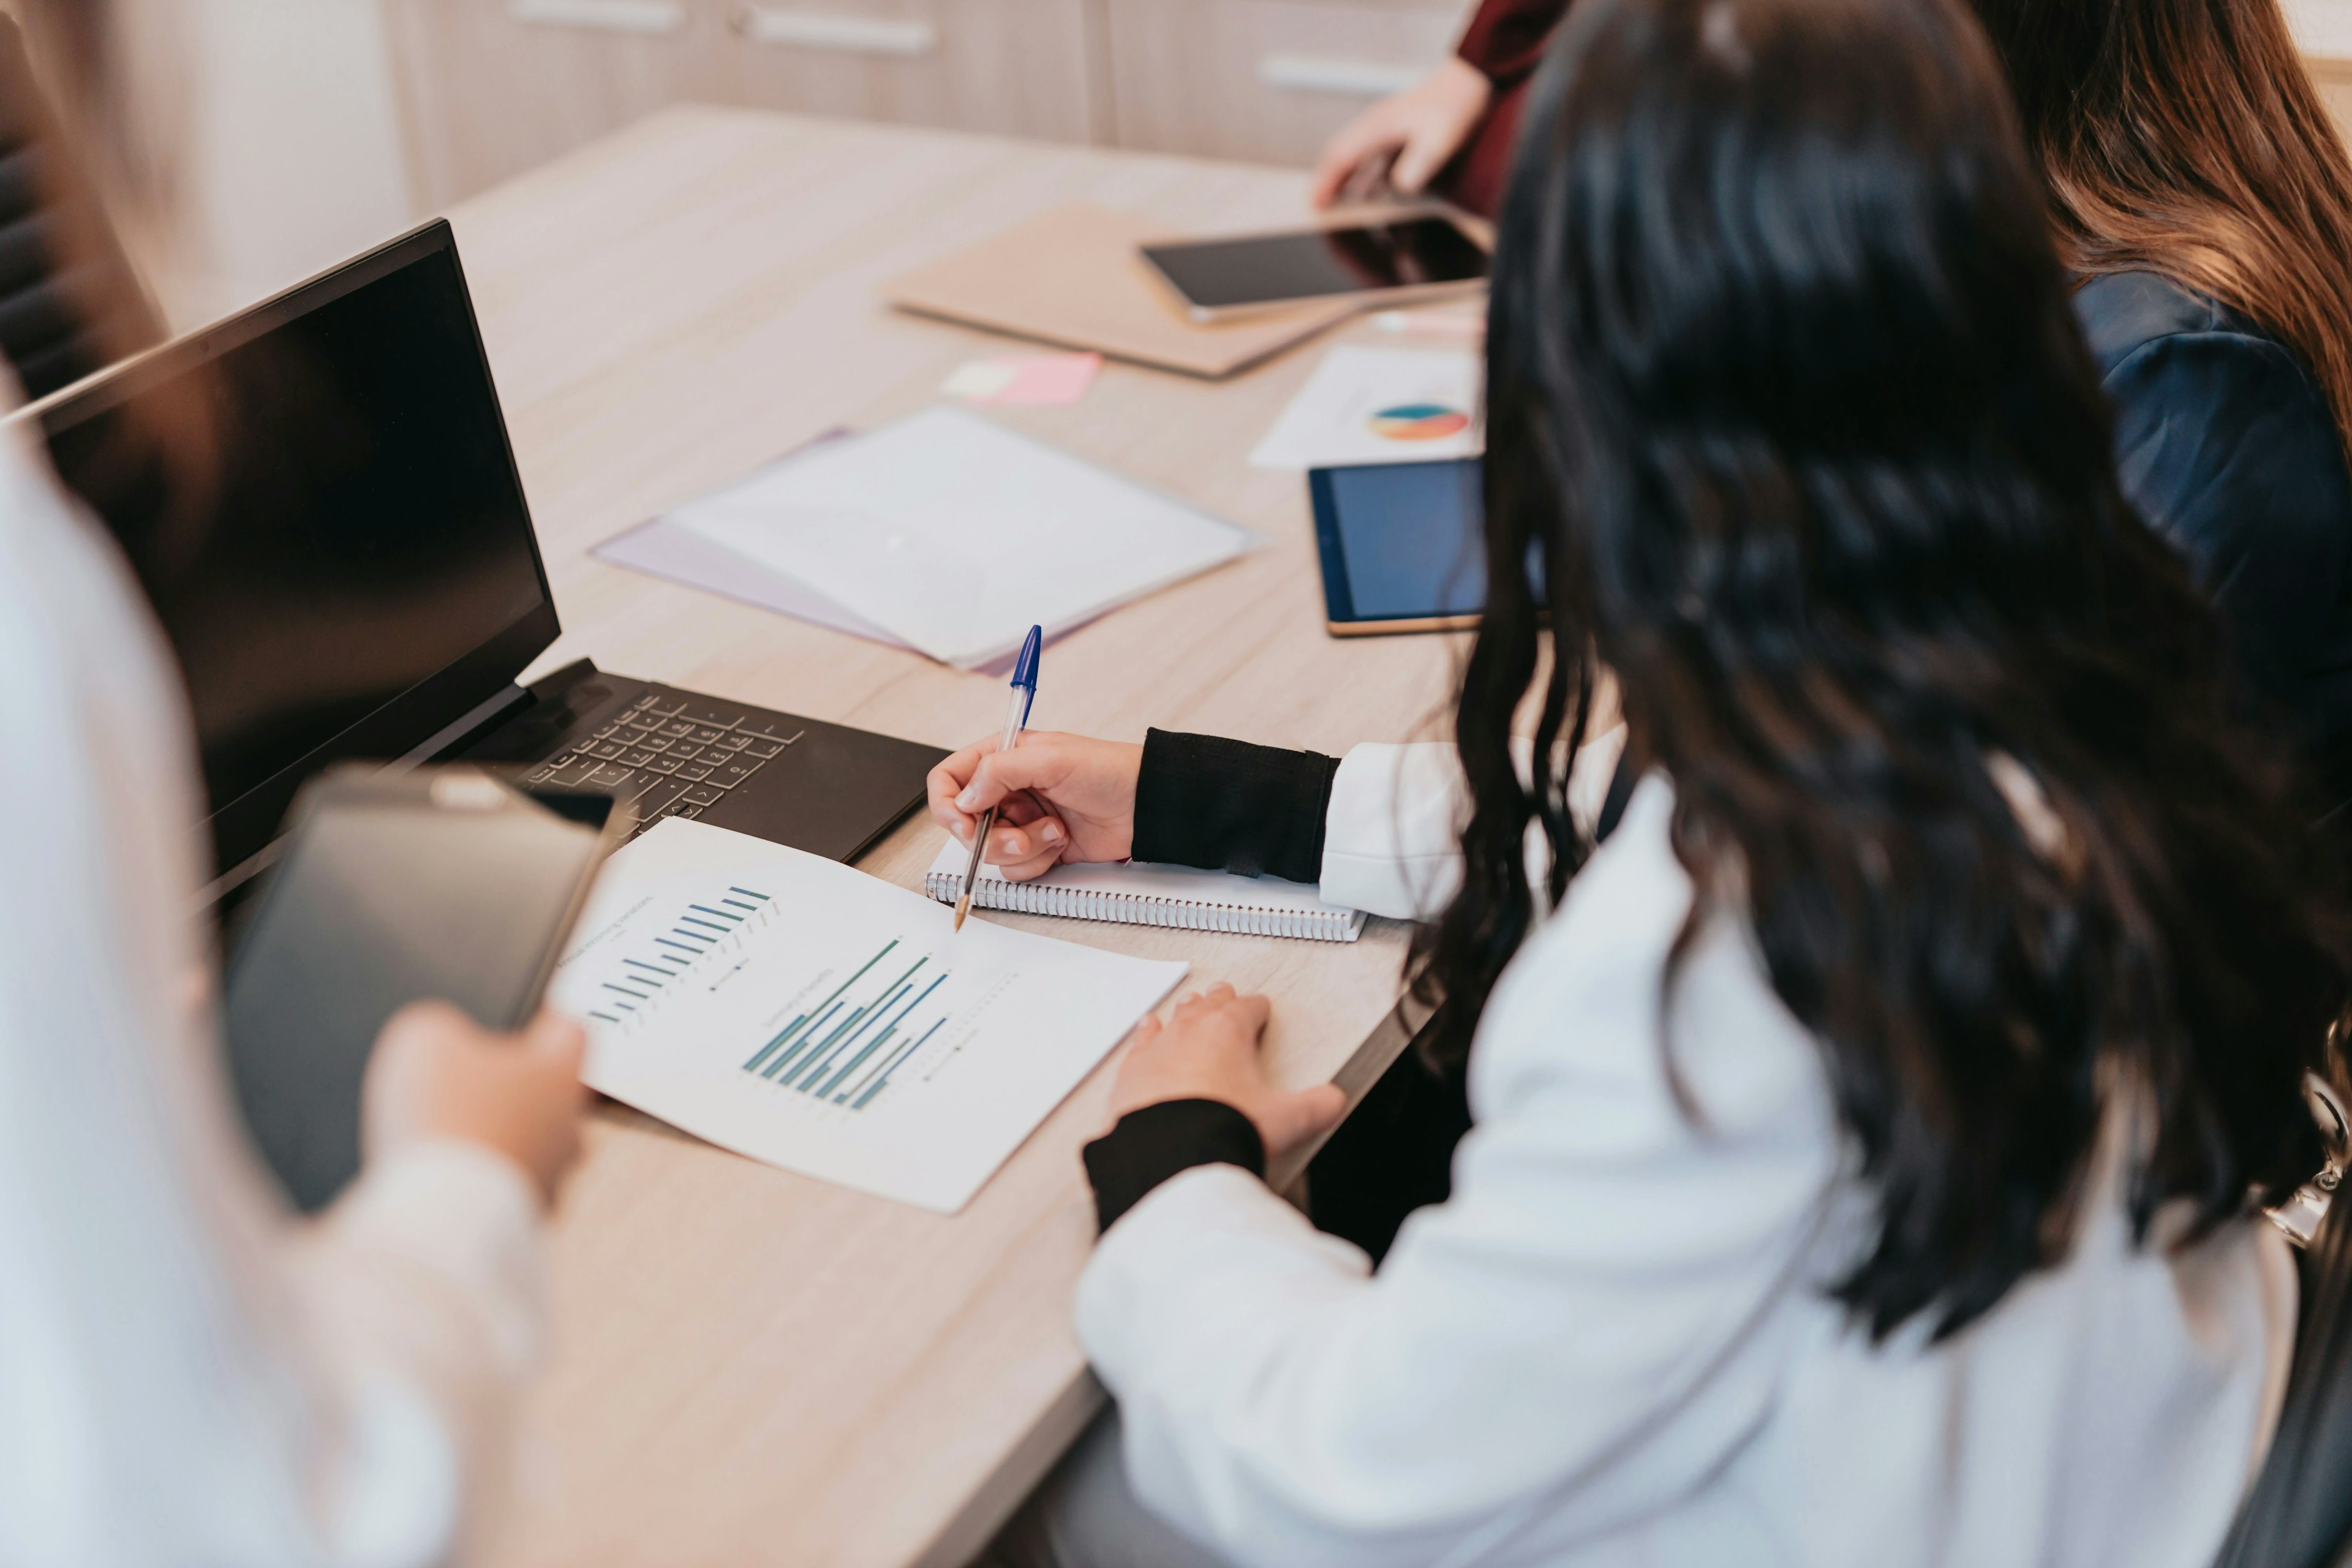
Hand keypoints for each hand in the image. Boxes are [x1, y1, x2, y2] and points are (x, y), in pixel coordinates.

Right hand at [364, 1002, 587, 1207]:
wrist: (440, 1212)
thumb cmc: (447, 1121)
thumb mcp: (427, 1040)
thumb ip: (443, 1026)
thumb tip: (443, 1039)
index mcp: (558, 1072)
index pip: (571, 1032)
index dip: (546, 1022)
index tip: (534, 1022)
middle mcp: (568, 1126)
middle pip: (555, 1095)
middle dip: (518, 1089)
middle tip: (477, 1086)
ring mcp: (552, 1176)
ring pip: (537, 1147)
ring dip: (503, 1140)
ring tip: (456, 1139)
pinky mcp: (526, 1218)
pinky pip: (512, 1191)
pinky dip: (486, 1183)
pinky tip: (450, 1179)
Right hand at [926, 730, 1142, 880]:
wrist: (1146, 805)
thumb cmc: (1107, 770)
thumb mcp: (1050, 758)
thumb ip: (999, 771)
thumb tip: (964, 798)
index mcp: (1002, 758)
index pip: (950, 779)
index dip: (948, 804)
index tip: (965, 822)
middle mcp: (1007, 790)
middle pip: (965, 824)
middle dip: (990, 836)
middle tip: (1018, 835)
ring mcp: (1022, 821)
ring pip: (990, 850)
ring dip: (1023, 847)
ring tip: (1054, 830)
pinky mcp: (1039, 847)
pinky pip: (1016, 868)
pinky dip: (1037, 861)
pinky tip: (1062, 842)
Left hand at [1109, 984, 1346, 1162]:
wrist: (1170, 1153)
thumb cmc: (1223, 1129)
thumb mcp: (1286, 1120)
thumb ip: (1316, 1107)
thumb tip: (1334, 1101)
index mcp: (1230, 1032)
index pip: (1249, 1008)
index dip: (1258, 1008)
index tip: (1261, 1008)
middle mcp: (1191, 1032)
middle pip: (1210, 1004)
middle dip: (1220, 999)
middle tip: (1224, 993)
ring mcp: (1159, 1049)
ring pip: (1175, 1017)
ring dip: (1186, 1011)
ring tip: (1191, 1003)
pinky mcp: (1133, 1071)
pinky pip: (1142, 1042)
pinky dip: (1148, 1034)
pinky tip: (1147, 1029)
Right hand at [1310, 57, 1494, 207]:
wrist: (1469, 80)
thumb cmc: (1454, 109)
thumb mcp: (1438, 142)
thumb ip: (1417, 166)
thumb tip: (1398, 188)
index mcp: (1377, 127)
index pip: (1341, 157)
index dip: (1327, 182)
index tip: (1315, 204)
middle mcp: (1374, 124)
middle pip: (1338, 153)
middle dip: (1325, 180)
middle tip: (1316, 205)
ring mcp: (1382, 124)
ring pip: (1351, 151)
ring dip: (1341, 176)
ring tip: (1334, 200)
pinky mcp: (1394, 127)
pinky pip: (1367, 151)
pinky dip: (1359, 170)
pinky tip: (1365, 187)